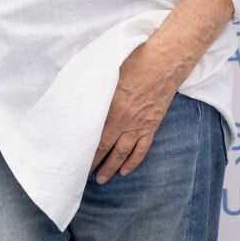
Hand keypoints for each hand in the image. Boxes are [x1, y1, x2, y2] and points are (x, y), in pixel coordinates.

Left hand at [90, 42, 177, 182]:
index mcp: (111, 107)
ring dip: (111, 168)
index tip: (75, 157)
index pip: (94, 135)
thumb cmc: (137, 61)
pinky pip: (141, 149)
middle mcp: (124, 121)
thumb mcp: (110, 72)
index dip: (84, 149)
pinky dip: (133, 162)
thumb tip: (81, 94)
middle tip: (83, 175)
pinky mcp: (151, 126)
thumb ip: (97, 87)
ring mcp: (139, 126)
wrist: (165, 62)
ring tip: (101, 179)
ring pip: (122, 153)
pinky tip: (125, 170)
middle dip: (94, 163)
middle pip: (105, 148)